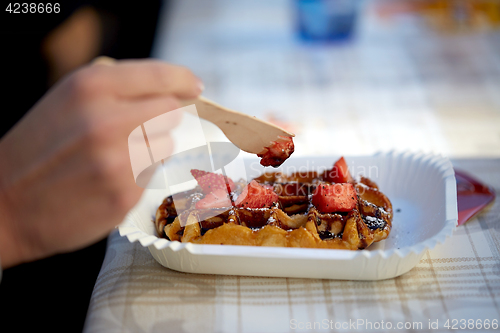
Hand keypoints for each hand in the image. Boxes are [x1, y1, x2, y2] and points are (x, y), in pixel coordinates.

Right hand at [0, 59, 202, 267]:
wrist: (6, 204)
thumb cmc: (39, 148)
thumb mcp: (68, 100)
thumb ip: (117, 89)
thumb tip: (170, 90)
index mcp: (91, 87)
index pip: (161, 77)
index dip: (182, 81)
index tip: (193, 87)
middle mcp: (108, 120)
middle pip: (172, 112)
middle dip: (162, 119)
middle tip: (139, 129)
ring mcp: (119, 161)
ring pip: (167, 145)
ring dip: (151, 149)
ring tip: (116, 157)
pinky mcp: (125, 195)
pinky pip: (152, 175)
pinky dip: (138, 176)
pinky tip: (108, 179)